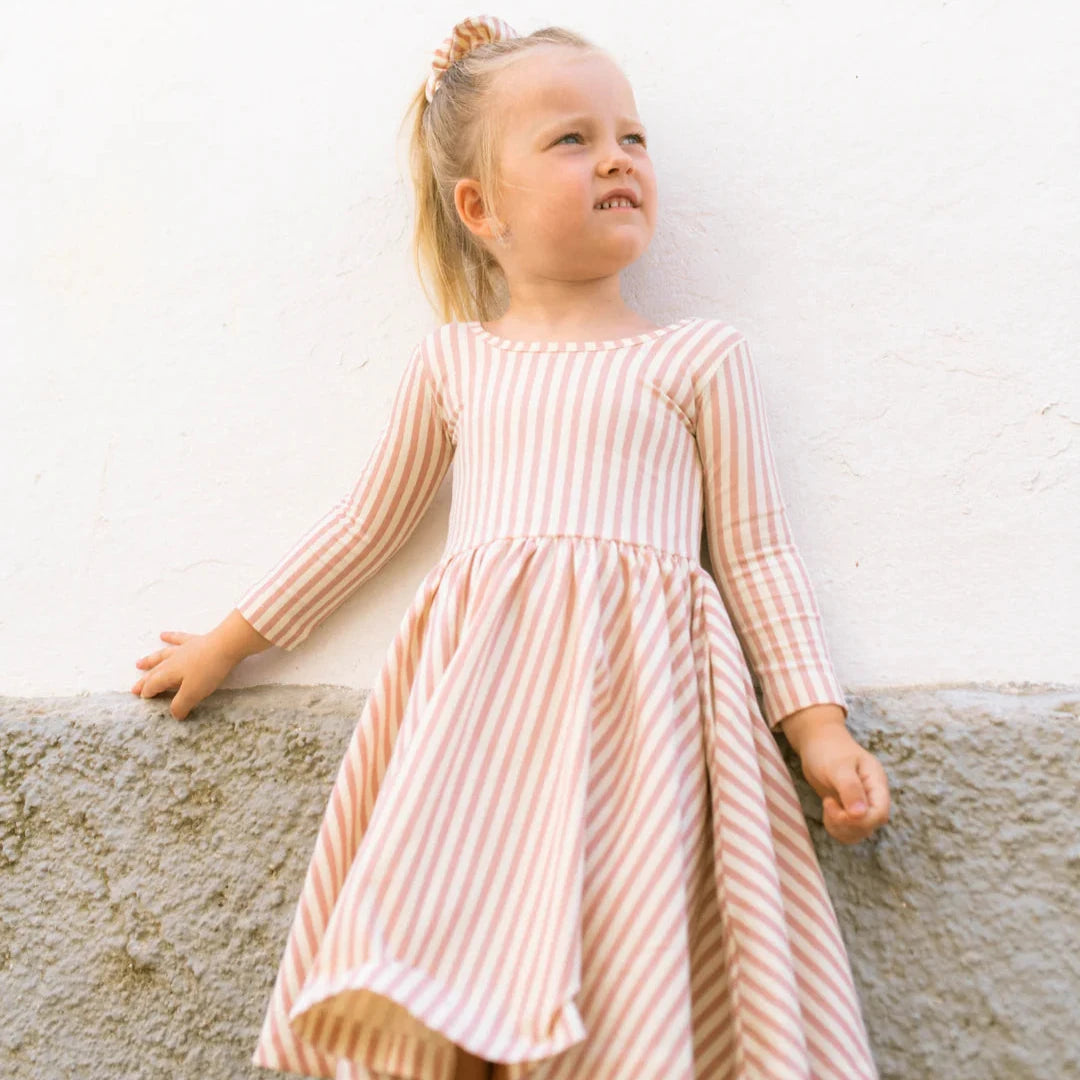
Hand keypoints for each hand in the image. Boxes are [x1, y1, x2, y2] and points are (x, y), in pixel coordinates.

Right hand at [130, 630, 237, 720]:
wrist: (226, 645)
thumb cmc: (208, 671)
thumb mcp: (193, 693)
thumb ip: (180, 705)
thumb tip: (174, 714)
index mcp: (169, 674)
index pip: (154, 685)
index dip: (148, 692)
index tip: (142, 698)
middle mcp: (172, 660)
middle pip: (154, 672)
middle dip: (144, 681)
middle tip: (134, 688)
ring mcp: (183, 649)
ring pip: (162, 655)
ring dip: (150, 660)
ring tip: (139, 663)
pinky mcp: (195, 641)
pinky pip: (178, 639)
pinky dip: (170, 637)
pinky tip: (163, 635)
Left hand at [795, 723, 890, 844]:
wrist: (817, 742)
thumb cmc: (828, 750)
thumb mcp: (838, 766)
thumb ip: (850, 788)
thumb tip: (860, 814)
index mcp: (876, 783)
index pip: (880, 813)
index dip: (861, 820)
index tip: (837, 810)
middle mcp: (872, 796)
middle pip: (870, 825)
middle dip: (848, 824)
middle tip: (828, 804)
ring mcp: (861, 804)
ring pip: (859, 832)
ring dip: (841, 828)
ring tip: (827, 806)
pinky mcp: (849, 809)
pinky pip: (848, 830)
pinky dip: (837, 828)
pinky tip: (828, 811)